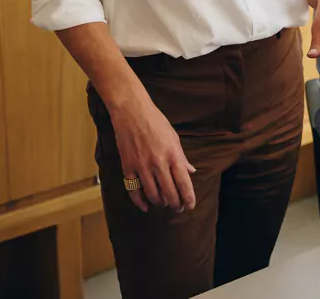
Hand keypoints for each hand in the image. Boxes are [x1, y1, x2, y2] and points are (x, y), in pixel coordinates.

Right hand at [108, 95, 196, 213]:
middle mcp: (159, 162)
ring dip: (160, 203)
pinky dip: (140, 201)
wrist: (132, 112)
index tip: (190, 206)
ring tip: (164, 204)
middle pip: (169, 193)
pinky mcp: (128, 167)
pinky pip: (133, 190)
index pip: (184, 183)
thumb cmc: (156, 122)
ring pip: (153, 194)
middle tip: (178, 208)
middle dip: (175, 204)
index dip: (188, 198)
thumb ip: (182, 157)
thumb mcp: (174, 137)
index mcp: (173, 154)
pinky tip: (145, 206)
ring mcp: (142, 166)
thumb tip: (191, 171)